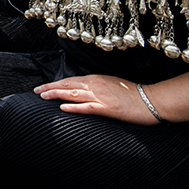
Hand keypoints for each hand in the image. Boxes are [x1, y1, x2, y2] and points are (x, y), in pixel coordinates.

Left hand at [34, 75, 158, 125]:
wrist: (153, 100)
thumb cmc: (134, 95)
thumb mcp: (112, 86)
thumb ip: (97, 87)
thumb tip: (82, 91)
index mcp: (96, 79)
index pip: (71, 80)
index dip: (55, 83)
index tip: (43, 87)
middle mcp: (96, 85)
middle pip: (68, 85)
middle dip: (50, 87)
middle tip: (36, 91)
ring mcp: (101, 96)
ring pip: (74, 93)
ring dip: (56, 95)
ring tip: (43, 96)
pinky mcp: (108, 108)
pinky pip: (87, 107)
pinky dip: (74, 107)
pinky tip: (63, 108)